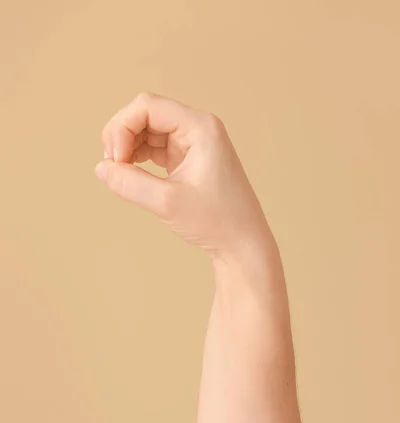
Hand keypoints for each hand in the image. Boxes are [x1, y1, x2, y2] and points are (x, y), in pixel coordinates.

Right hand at [95, 93, 273, 265]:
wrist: (242, 244)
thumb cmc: (217, 222)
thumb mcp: (168, 203)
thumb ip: (130, 184)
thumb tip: (101, 169)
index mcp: (200, 127)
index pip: (147, 106)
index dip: (122, 128)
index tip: (116, 161)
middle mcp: (197, 128)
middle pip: (145, 114)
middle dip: (122, 136)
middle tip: (113, 168)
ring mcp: (193, 144)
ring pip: (147, 131)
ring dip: (127, 148)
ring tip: (120, 174)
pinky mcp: (187, 160)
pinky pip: (154, 148)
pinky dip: (138, 158)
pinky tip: (130, 174)